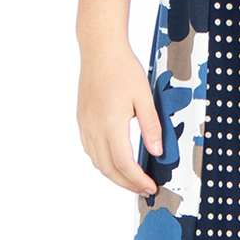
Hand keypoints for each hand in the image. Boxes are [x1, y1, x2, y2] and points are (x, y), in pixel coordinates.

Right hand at [78, 37, 161, 195]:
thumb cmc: (123, 68)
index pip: (123, 163)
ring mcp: (85, 125)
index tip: (150, 186)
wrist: (100, 50)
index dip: (137, 180)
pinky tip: (116, 160)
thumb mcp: (144, 97)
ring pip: (97, 162)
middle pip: (108, 169)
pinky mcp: (82, 121)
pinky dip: (103, 162)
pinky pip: (90, 150)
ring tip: (132, 178)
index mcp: (111, 123)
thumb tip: (157, 152)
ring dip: (114, 175)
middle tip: (144, 188)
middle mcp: (94, 128)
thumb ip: (151, 127)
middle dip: (127, 184)